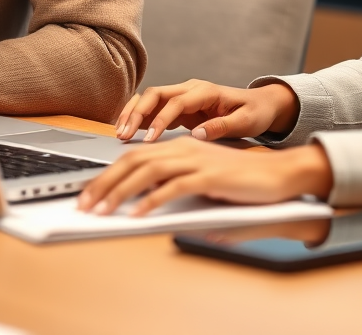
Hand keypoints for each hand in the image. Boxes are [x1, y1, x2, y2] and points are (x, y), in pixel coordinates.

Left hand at [77, 139, 332, 215]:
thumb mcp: (201, 183)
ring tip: (101, 211)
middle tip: (83, 204)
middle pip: (134, 160)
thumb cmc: (240, 184)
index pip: (135, 156)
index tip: (89, 193)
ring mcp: (197, 160)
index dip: (108, 174)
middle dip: (104, 183)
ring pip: (147, 172)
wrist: (278, 177)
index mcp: (180, 146)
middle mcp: (184, 147)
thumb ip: (176, 188)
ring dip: (120, 193)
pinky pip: (173, 187)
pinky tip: (137, 215)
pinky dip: (152, 201)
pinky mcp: (209, 176)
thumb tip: (148, 205)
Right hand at [114, 79, 300, 142]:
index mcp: (206, 91)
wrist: (261, 104)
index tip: (150, 140)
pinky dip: (139, 118)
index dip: (160, 120)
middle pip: (156, 94)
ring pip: (150, 99)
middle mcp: (191, 89)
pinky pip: (154, 109)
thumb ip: (222, 126)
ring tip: (120, 134)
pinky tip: (128, 131)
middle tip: (124, 135)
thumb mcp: (246, 121)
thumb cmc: (255, 112)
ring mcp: (183, 96)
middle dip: (138, 113)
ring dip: (134, 114)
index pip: (176, 102)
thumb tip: (198, 134)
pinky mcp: (180, 107)